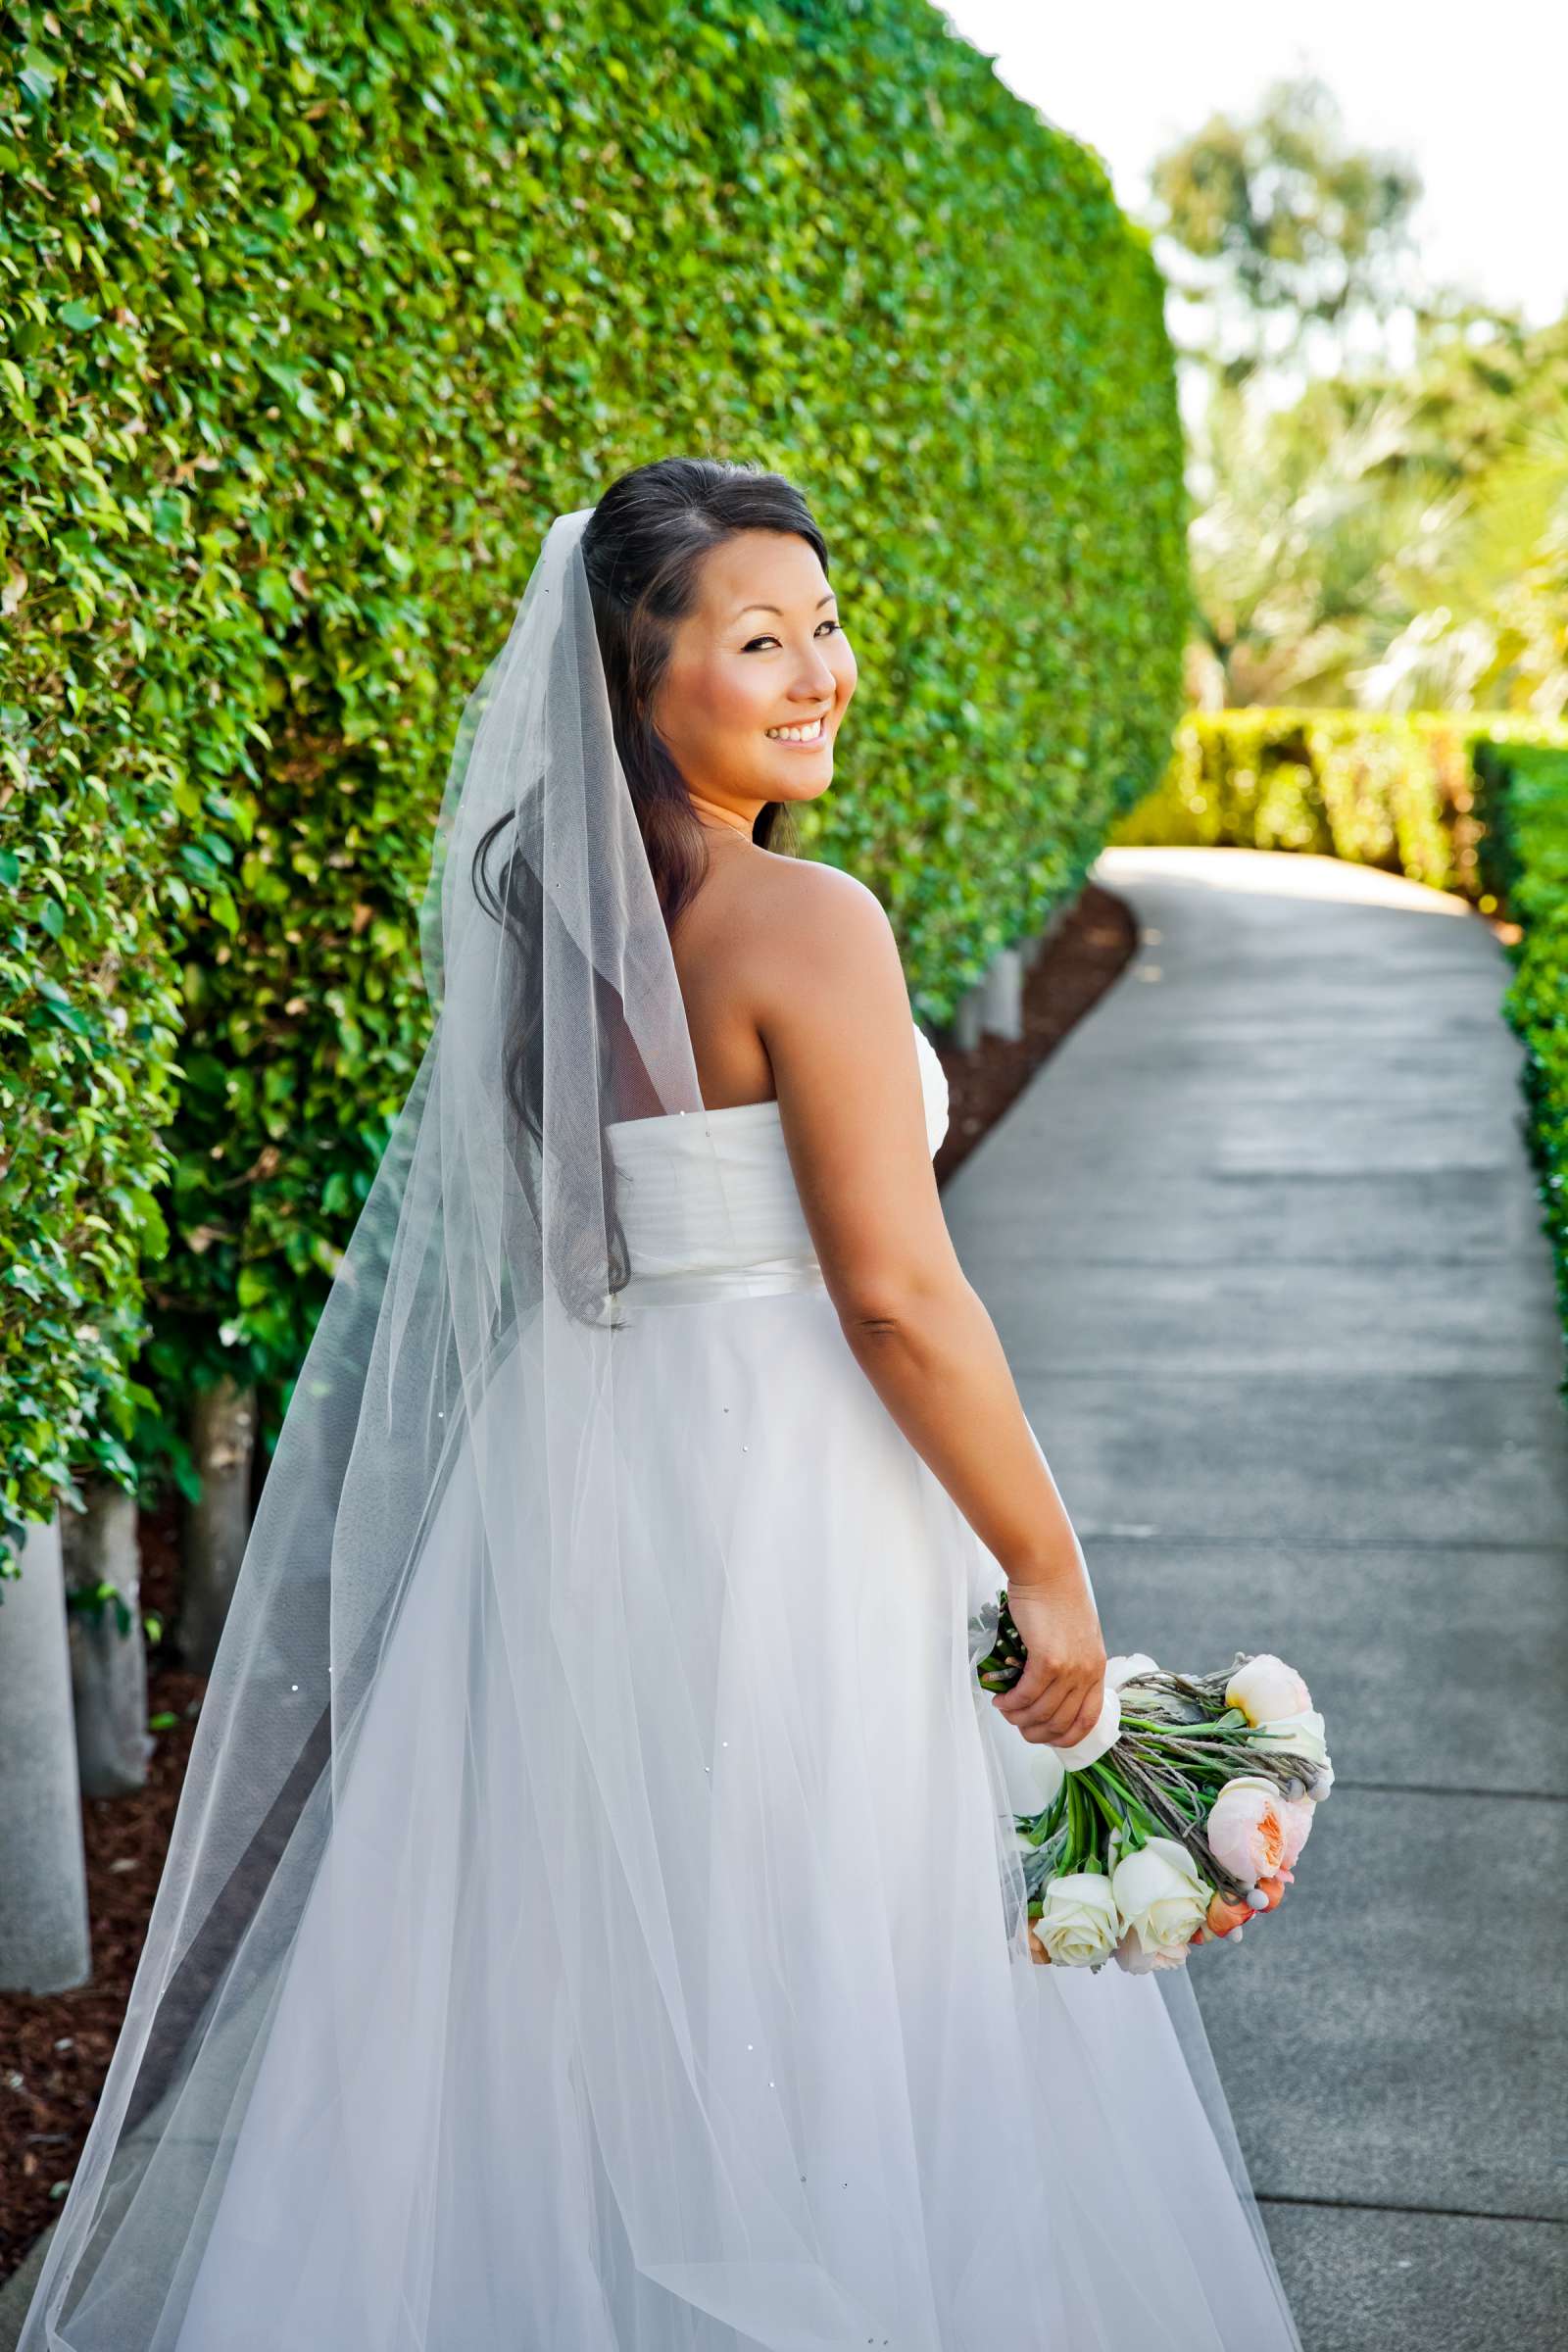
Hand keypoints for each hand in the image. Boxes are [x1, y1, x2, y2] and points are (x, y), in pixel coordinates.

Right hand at [992, 1576, 1106, 1747]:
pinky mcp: (1048, 1659)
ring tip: (1005, 1709)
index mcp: (1097, 1668)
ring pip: (1042, 1711)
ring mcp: (1070, 1667)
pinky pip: (1028, 1694)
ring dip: (1019, 1717)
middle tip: (1017, 1725)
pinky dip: (1012, 1703)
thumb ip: (1070, 1663)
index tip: (1044, 1737)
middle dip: (1035, 1732)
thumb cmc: (1055, 1597)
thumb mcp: (1075, 1636)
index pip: (1088, 1720)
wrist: (1048, 1570)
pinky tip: (1001, 1698)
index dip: (1064, 1737)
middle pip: (1062, 1722)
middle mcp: (1087, 1672)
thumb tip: (1047, 1692)